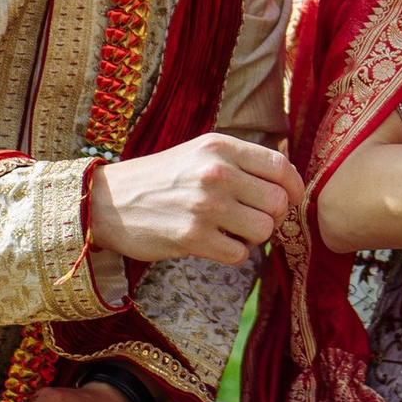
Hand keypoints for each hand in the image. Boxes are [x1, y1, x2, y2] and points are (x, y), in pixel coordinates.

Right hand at [90, 133, 301, 264]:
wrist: (108, 202)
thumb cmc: (162, 179)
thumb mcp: (200, 152)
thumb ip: (241, 160)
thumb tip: (289, 178)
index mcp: (220, 147)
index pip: (280, 165)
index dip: (294, 187)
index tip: (290, 199)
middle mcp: (216, 172)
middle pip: (278, 202)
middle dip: (274, 217)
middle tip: (255, 220)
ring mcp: (205, 205)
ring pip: (264, 230)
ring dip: (253, 237)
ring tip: (232, 231)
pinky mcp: (192, 237)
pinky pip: (239, 254)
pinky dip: (233, 254)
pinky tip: (214, 244)